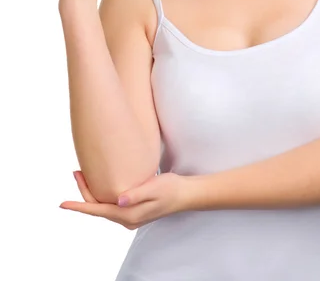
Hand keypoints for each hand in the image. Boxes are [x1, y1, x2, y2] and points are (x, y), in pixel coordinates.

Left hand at [59, 170, 189, 229]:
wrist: (185, 194)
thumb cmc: (171, 189)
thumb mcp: (154, 188)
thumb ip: (136, 194)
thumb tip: (119, 200)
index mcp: (129, 214)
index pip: (98, 211)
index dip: (79, 206)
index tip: (62, 203)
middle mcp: (126, 219)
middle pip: (98, 208)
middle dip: (84, 192)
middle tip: (77, 171)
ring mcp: (130, 216)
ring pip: (103, 206)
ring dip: (92, 193)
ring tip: (84, 175)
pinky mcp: (133, 211)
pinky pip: (111, 205)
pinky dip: (102, 195)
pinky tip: (101, 183)